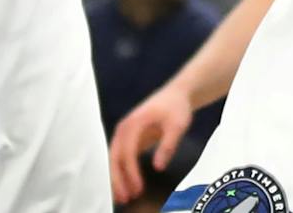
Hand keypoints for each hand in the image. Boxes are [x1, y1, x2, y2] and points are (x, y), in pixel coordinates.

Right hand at [109, 82, 194, 202]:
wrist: (176, 94)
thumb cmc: (177, 108)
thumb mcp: (178, 125)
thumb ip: (168, 145)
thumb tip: (158, 167)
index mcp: (135, 122)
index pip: (128, 151)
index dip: (131, 171)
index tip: (139, 188)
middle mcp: (124, 128)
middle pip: (115, 156)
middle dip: (118, 179)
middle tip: (125, 198)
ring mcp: (124, 133)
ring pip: (114, 159)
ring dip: (116, 178)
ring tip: (123, 198)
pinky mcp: (128, 139)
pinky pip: (120, 158)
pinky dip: (120, 172)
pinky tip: (125, 187)